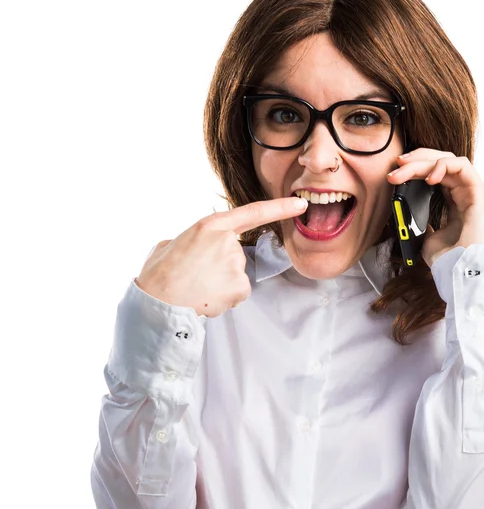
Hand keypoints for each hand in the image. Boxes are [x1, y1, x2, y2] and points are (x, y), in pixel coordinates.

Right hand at [135, 197, 307, 316]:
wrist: (157, 303)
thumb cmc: (158, 275)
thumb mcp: (169, 245)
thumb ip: (188, 240)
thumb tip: (187, 246)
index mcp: (211, 226)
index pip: (253, 212)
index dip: (280, 208)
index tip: (301, 205)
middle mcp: (228, 242)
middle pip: (237, 255)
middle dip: (221, 267)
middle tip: (197, 276)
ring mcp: (236, 264)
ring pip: (236, 276)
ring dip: (221, 284)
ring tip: (197, 288)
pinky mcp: (241, 286)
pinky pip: (238, 292)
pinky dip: (225, 298)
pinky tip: (207, 298)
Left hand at [387, 148, 483, 267]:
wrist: (461, 272)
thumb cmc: (447, 259)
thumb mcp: (425, 236)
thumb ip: (419, 221)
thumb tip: (404, 212)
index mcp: (452, 200)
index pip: (433, 173)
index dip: (414, 168)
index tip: (394, 172)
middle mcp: (462, 192)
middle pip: (438, 163)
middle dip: (414, 161)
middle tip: (395, 166)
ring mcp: (471, 190)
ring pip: (447, 160)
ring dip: (422, 161)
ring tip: (403, 169)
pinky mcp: (479, 191)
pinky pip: (461, 166)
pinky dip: (442, 165)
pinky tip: (428, 177)